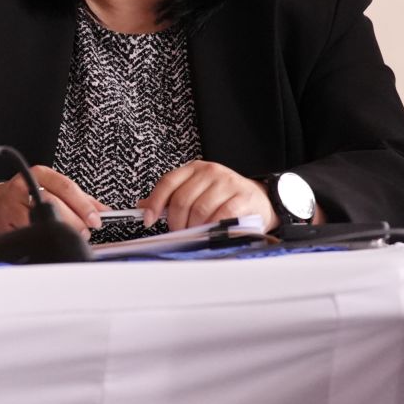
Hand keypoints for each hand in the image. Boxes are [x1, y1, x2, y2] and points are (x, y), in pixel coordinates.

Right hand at [0, 165, 108, 242]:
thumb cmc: (26, 197)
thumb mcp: (52, 188)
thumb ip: (80, 199)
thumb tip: (103, 211)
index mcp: (39, 173)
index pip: (66, 187)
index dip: (84, 205)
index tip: (96, 219)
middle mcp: (24, 186)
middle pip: (56, 205)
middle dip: (75, 222)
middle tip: (85, 231)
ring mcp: (12, 206)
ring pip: (43, 222)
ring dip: (61, 233)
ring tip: (68, 236)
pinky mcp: (5, 224)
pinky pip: (30, 235)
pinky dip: (44, 240)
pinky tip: (49, 240)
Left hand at [139, 161, 274, 231]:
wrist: (261, 200)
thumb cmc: (225, 198)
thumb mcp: (197, 192)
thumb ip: (172, 198)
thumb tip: (143, 207)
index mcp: (195, 169)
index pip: (168, 182)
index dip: (155, 203)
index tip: (148, 220)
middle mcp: (210, 172)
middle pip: (182, 199)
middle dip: (176, 222)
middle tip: (178, 233)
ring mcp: (227, 183)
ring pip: (199, 210)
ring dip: (193, 228)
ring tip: (195, 234)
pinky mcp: (243, 197)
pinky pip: (220, 215)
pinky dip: (212, 228)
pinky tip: (211, 232)